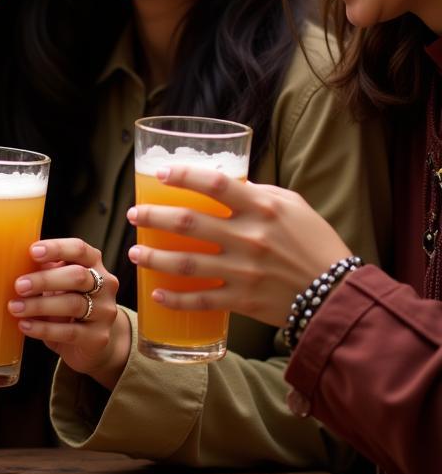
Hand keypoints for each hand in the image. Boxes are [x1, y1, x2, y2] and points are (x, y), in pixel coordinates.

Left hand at [7, 238, 130, 389]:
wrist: (93, 339)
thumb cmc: (68, 301)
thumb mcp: (58, 282)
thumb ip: (45, 269)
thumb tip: (15, 261)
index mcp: (93, 263)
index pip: (79, 249)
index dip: (56, 248)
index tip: (32, 251)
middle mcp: (105, 284)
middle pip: (77, 276)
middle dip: (45, 280)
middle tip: (19, 285)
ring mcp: (104, 311)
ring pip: (73, 304)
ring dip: (40, 305)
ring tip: (15, 307)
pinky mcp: (98, 337)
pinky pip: (69, 332)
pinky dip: (43, 328)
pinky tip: (25, 325)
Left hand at [128, 165, 351, 327]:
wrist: (339, 294)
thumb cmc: (315, 243)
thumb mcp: (292, 206)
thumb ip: (257, 192)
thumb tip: (223, 182)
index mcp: (262, 208)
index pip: (216, 183)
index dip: (185, 175)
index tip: (161, 174)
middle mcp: (249, 238)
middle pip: (188, 223)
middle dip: (153, 217)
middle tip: (134, 215)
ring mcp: (243, 271)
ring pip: (186, 264)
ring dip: (154, 258)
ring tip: (134, 253)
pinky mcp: (243, 300)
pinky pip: (201, 300)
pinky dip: (175, 299)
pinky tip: (155, 293)